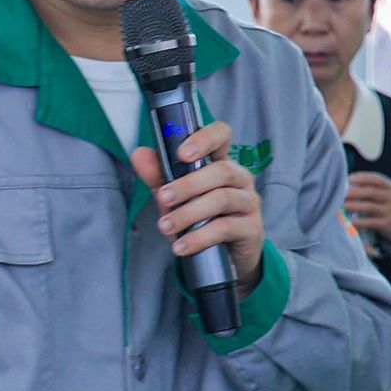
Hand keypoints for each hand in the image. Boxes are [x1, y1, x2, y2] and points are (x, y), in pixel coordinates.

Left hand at [130, 120, 264, 286]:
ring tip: (165, 226)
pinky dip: (199, 237)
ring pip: (223, 199)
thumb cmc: (201, 217)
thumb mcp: (175, 196)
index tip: (182, 153)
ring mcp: (249, 202)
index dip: (205, 139)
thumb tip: (138, 154)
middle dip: (188, 184)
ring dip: (189, 213)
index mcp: (220, 162)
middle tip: (162, 197)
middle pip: (221, 170)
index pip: (221, 136)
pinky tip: (181, 245)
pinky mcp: (251, 228)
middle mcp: (239, 178)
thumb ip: (158, 175)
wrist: (225, 254)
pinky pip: (225, 228)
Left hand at [343, 171, 390, 252]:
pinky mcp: (388, 224)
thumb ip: (373, 189)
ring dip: (353, 206)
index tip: (347, 178)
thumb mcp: (389, 194)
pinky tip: (349, 221)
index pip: (376, 179)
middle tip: (337, 193)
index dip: (361, 177)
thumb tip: (346, 185)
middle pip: (370, 192)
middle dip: (352, 192)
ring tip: (340, 206)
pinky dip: (359, 222)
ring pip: (369, 207)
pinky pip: (371, 222)